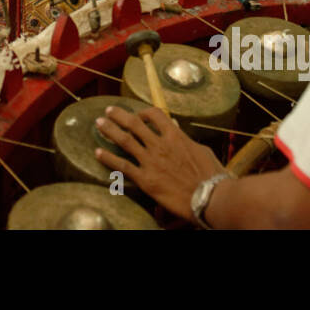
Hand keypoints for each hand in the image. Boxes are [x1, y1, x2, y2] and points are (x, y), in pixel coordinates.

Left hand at [94, 105, 225, 222]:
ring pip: (124, 140)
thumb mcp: (201, 151)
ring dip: (109, 130)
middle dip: (119, 115)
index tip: (137, 115)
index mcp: (175, 136)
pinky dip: (108, 158)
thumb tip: (179, 134)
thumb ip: (186, 141)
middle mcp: (160, 145)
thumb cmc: (211, 176)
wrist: (210, 198)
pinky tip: (97, 153)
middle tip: (108, 111)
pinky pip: (122, 166)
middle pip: (134, 124)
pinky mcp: (145, 179)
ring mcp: (151, 161)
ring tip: (99, 124)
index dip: (143, 112)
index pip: (155, 115)